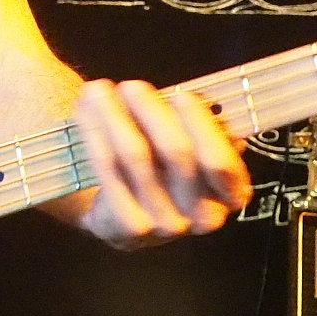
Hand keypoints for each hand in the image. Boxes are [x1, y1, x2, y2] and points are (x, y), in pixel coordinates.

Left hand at [70, 79, 249, 247]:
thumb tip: (210, 100)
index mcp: (232, 193)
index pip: (221, 161)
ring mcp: (168, 227)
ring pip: (136, 156)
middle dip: (151, 111)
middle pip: (176, 153)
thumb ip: (205, 125)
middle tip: (130, 86)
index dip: (202, 126)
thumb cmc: (163, 164)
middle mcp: (205, 217)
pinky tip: (83, 113)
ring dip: (114, 116)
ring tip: (97, 91)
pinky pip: (108, 171)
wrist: (121, 209)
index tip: (181, 95)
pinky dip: (94, 135)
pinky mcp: (129, 229)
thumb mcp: (192, 143)